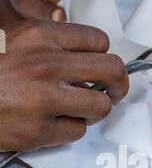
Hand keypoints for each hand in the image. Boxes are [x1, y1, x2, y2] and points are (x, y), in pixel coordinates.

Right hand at [0, 20, 128, 151]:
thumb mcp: (16, 41)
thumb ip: (50, 43)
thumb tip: (88, 52)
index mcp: (39, 36)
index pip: (98, 40)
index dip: (106, 55)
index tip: (103, 64)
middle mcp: (45, 65)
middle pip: (111, 70)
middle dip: (119, 83)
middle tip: (115, 90)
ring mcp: (44, 100)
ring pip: (100, 105)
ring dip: (97, 109)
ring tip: (85, 109)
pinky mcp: (40, 131)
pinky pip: (78, 131)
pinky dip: (74, 128)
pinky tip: (60, 123)